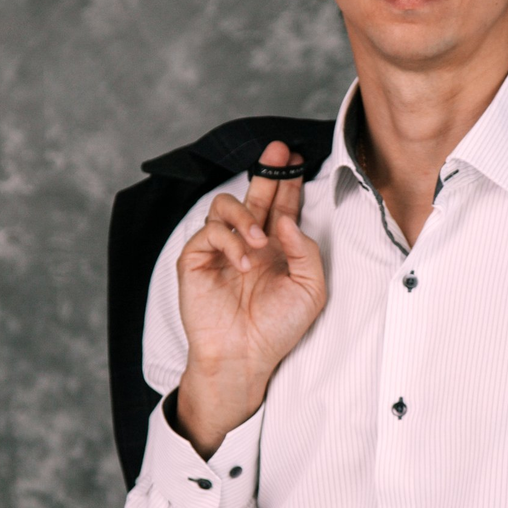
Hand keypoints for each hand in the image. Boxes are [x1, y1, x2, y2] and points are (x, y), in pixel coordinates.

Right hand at [173, 141, 325, 454]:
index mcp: (276, 247)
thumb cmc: (277, 327)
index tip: (297, 157)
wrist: (245, 357)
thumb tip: (285, 219)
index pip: (282, 205)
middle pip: (255, 194)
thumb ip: (305, 250)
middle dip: (268, 170)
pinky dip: (230, 241)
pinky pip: (210, 233)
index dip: (288, 181)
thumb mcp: (310, 288)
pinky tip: (244, 261)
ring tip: (261, 239)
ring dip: (246, 214)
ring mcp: (221, 249)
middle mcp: (248, 242)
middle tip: (279, 151)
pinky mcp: (197, 260)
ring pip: (225, 205)